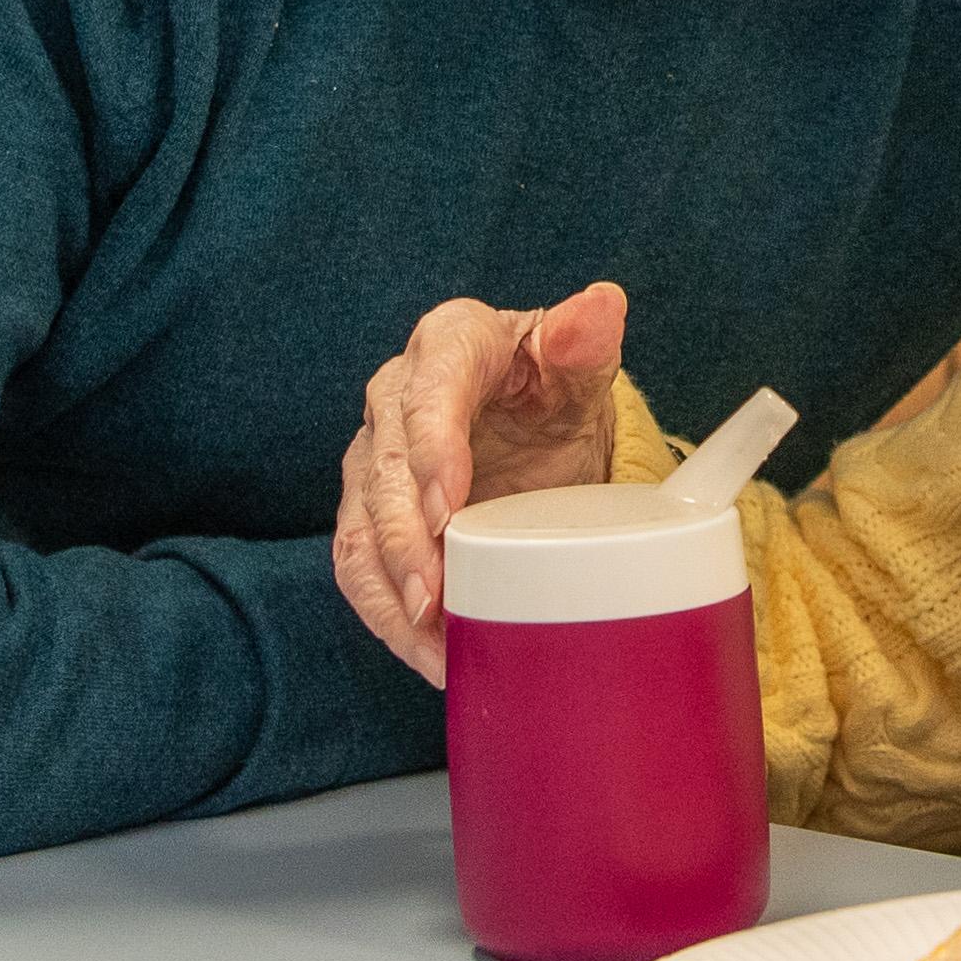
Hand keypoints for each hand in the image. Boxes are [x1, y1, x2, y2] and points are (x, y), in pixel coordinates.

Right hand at [331, 283, 628, 686]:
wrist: (535, 418)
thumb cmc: (553, 383)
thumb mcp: (577, 362)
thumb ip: (584, 337)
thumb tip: (599, 306)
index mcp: (448, 346)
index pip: (428, 393)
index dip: (432, 449)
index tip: (449, 506)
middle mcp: (396, 398)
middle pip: (384, 472)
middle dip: (406, 542)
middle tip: (435, 598)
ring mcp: (376, 459)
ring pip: (361, 530)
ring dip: (390, 593)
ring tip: (431, 646)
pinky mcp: (371, 514)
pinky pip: (362, 568)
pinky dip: (389, 616)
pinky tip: (427, 653)